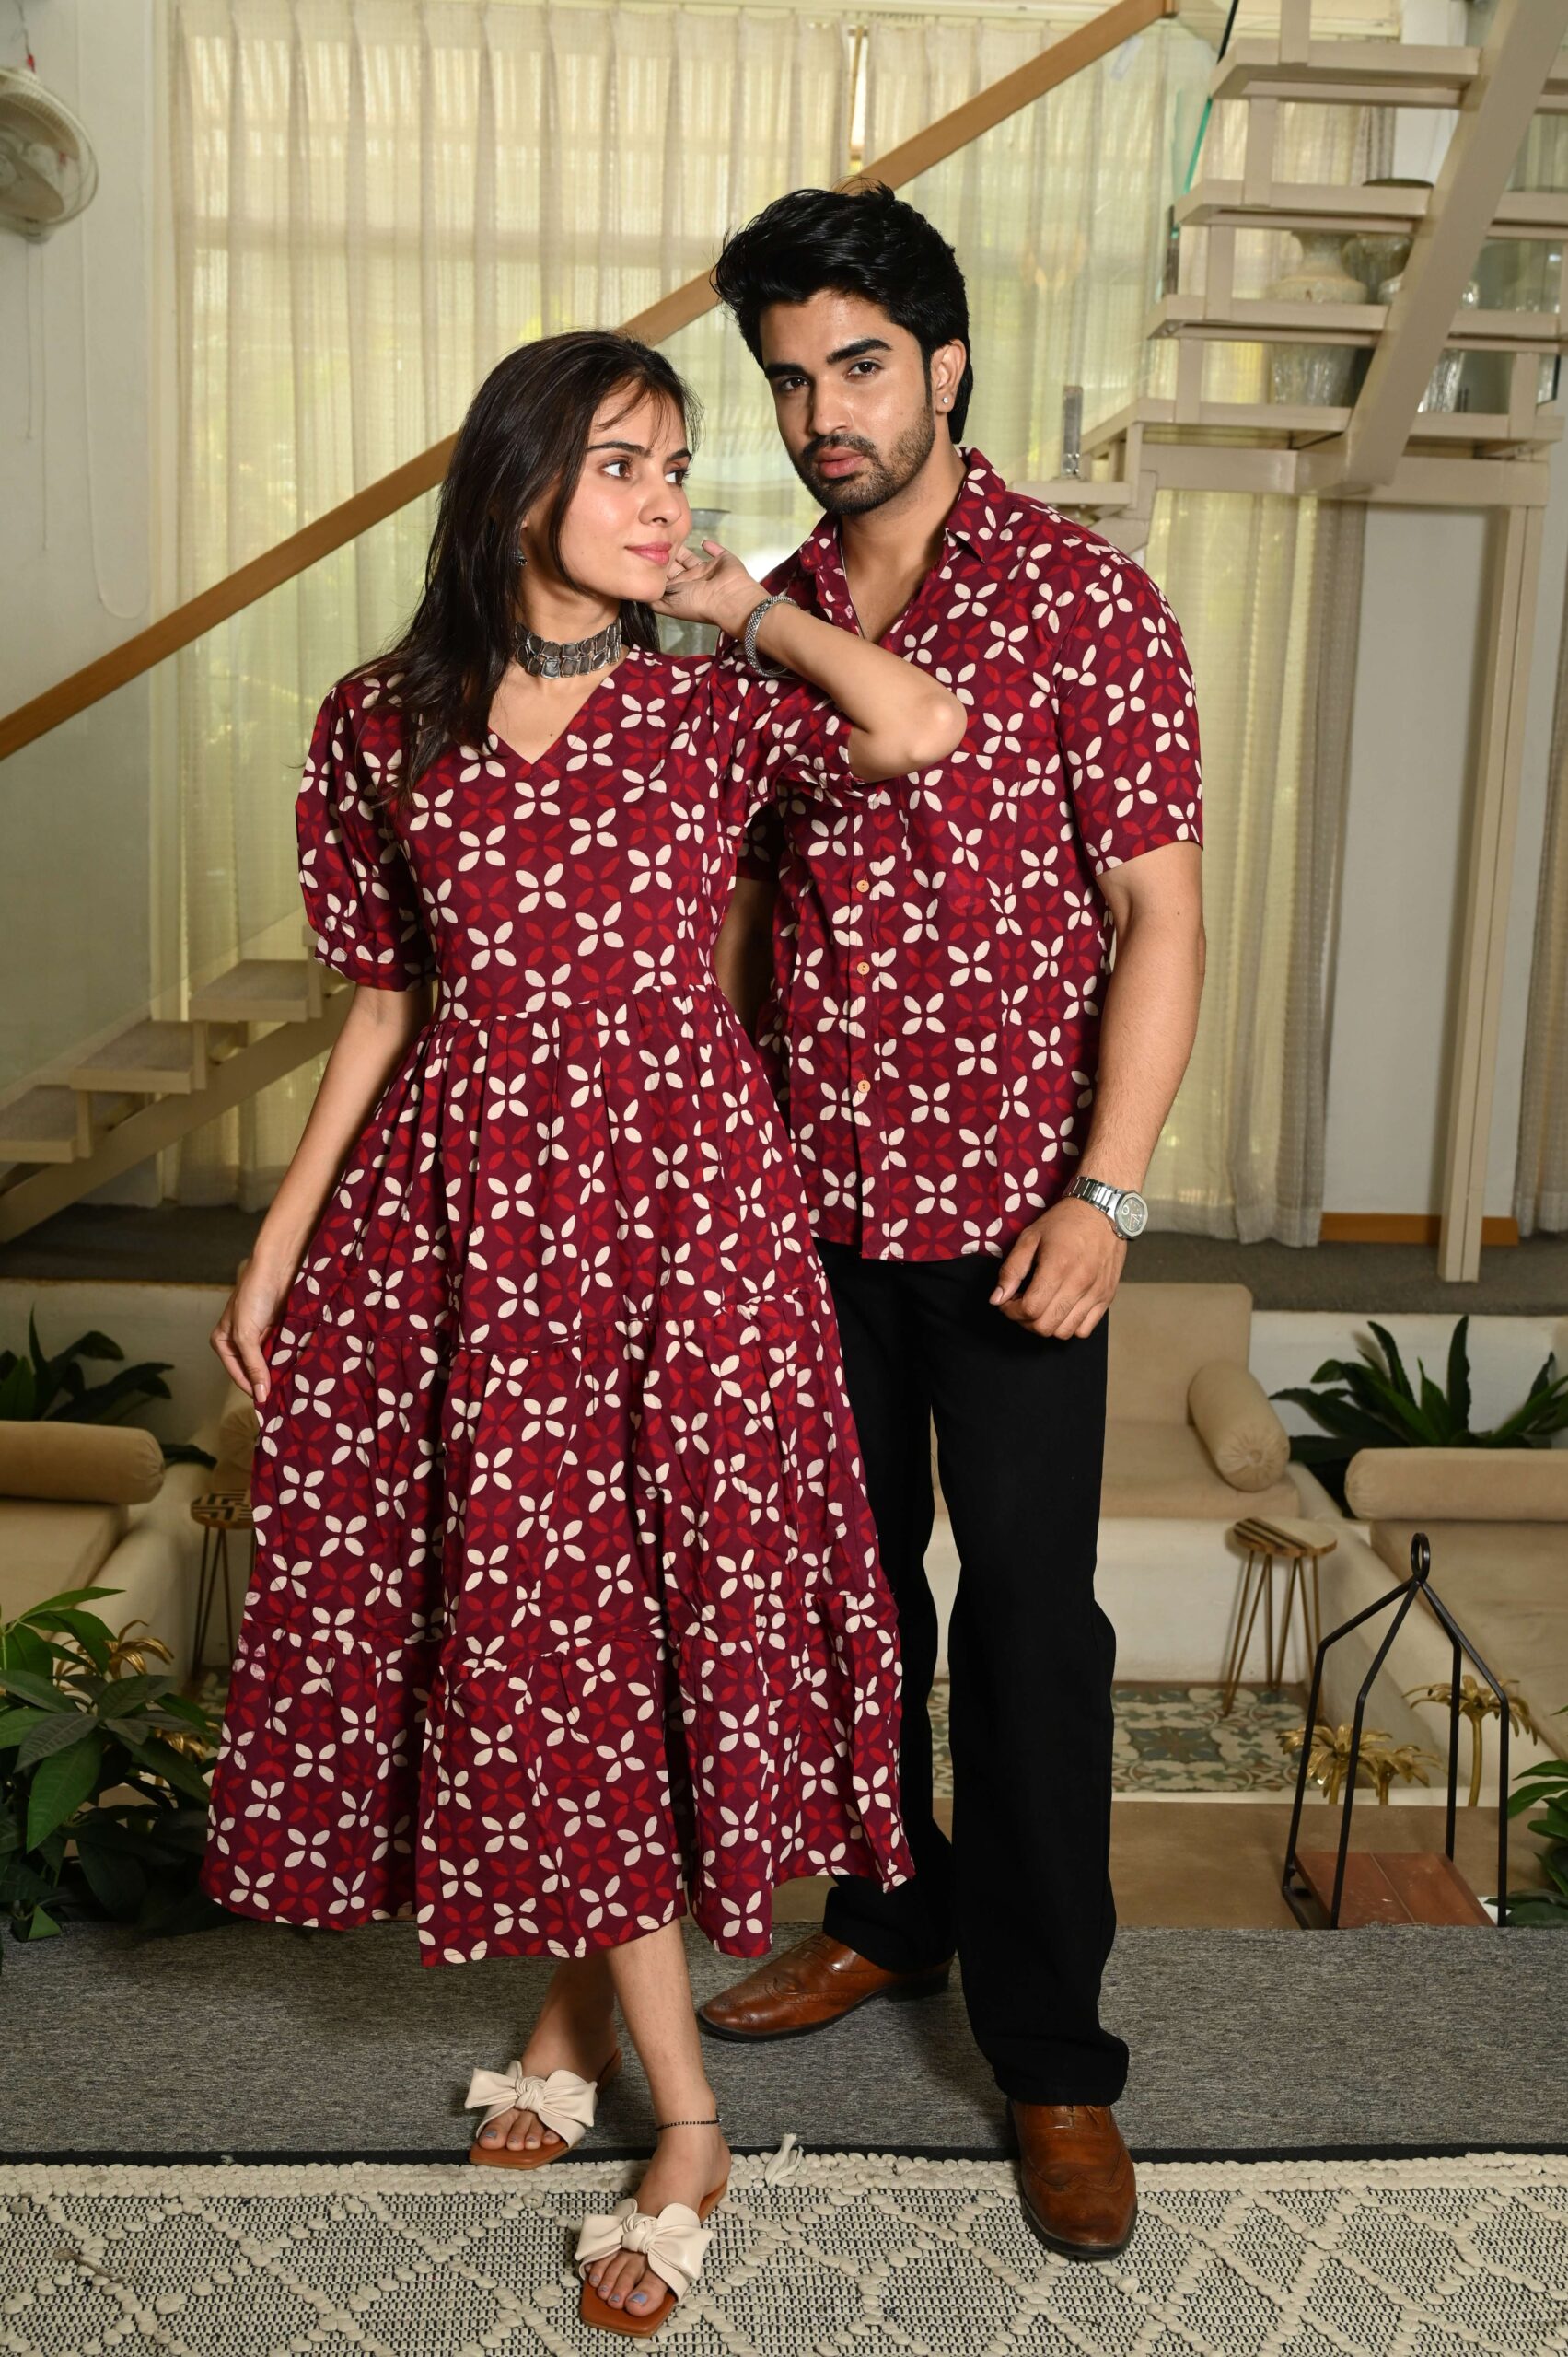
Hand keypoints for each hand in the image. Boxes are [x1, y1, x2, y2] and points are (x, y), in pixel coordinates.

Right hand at [210, 1252, 292, 1405]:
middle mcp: (240, 1341)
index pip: (238, 1374)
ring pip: (269, 1362)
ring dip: (280, 1373)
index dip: (252, 1388)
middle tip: (283, 1400)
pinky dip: (289, 1360)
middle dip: (267, 1382)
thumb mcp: (247, 1334)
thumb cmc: (254, 1295)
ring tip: (293, 1389)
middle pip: (253, 1370)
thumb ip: (253, 1365)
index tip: (269, 1404)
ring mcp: (260, 1336)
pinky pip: (282, 1351)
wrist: (278, 1267)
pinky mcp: (277, 1330)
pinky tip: (299, 1371)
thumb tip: (260, 1395)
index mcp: (223, 1342)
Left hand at [651, 538, 766, 638]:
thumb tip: (639, 594)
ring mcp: (707, 571)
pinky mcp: (722, 560)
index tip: (643, 552)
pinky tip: (703, 541)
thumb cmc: (698, 603)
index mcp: (680, 590)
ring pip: (691, 557)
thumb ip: (653, 599)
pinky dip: (710, 546)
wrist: (727, 598)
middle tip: (654, 539)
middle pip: (675, 565)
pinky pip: (715, 551)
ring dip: (682, 548)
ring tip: (672, 535)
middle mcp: (692, 581)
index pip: (664, 577)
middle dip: (665, 554)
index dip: (654, 566)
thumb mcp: (667, 604)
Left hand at [989, 1198, 1125, 1338]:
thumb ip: (1011, 1269)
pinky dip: (1069, 1326)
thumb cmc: (1064, 1222)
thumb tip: (997, 1299)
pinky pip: (1085, 1329)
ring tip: (1041, 1307)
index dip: (1011, 1311)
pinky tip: (1061, 1309)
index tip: (1007, 1300)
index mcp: (1058, 1267)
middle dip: (1024, 1321)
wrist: (1102, 1211)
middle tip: (1021, 1304)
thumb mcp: (1030, 1237)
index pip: (1029, 1309)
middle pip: (1045, 1326)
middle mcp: (1079, 1284)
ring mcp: (1096, 1293)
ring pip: (1064, 1332)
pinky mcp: (1107, 1297)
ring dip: (1046, 1325)